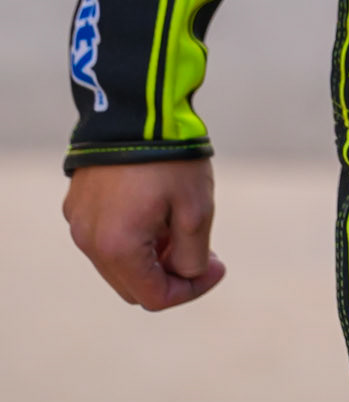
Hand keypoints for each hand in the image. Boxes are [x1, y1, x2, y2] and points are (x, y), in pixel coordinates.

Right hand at [64, 158, 224, 309]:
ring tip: (179, 223)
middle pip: (133, 285)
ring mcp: (79, 221)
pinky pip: (105, 235)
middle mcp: (89, 242)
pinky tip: (155, 207)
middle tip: (202, 249)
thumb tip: (186, 275)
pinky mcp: (77, 201)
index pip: (155, 298)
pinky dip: (131, 236)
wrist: (136, 103)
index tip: (219, 266)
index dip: (192, 290)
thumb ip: (191, 256)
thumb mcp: (195, 208)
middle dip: (170, 275)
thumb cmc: (170, 156)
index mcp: (117, 249)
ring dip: (150, 256)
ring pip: (118, 262)